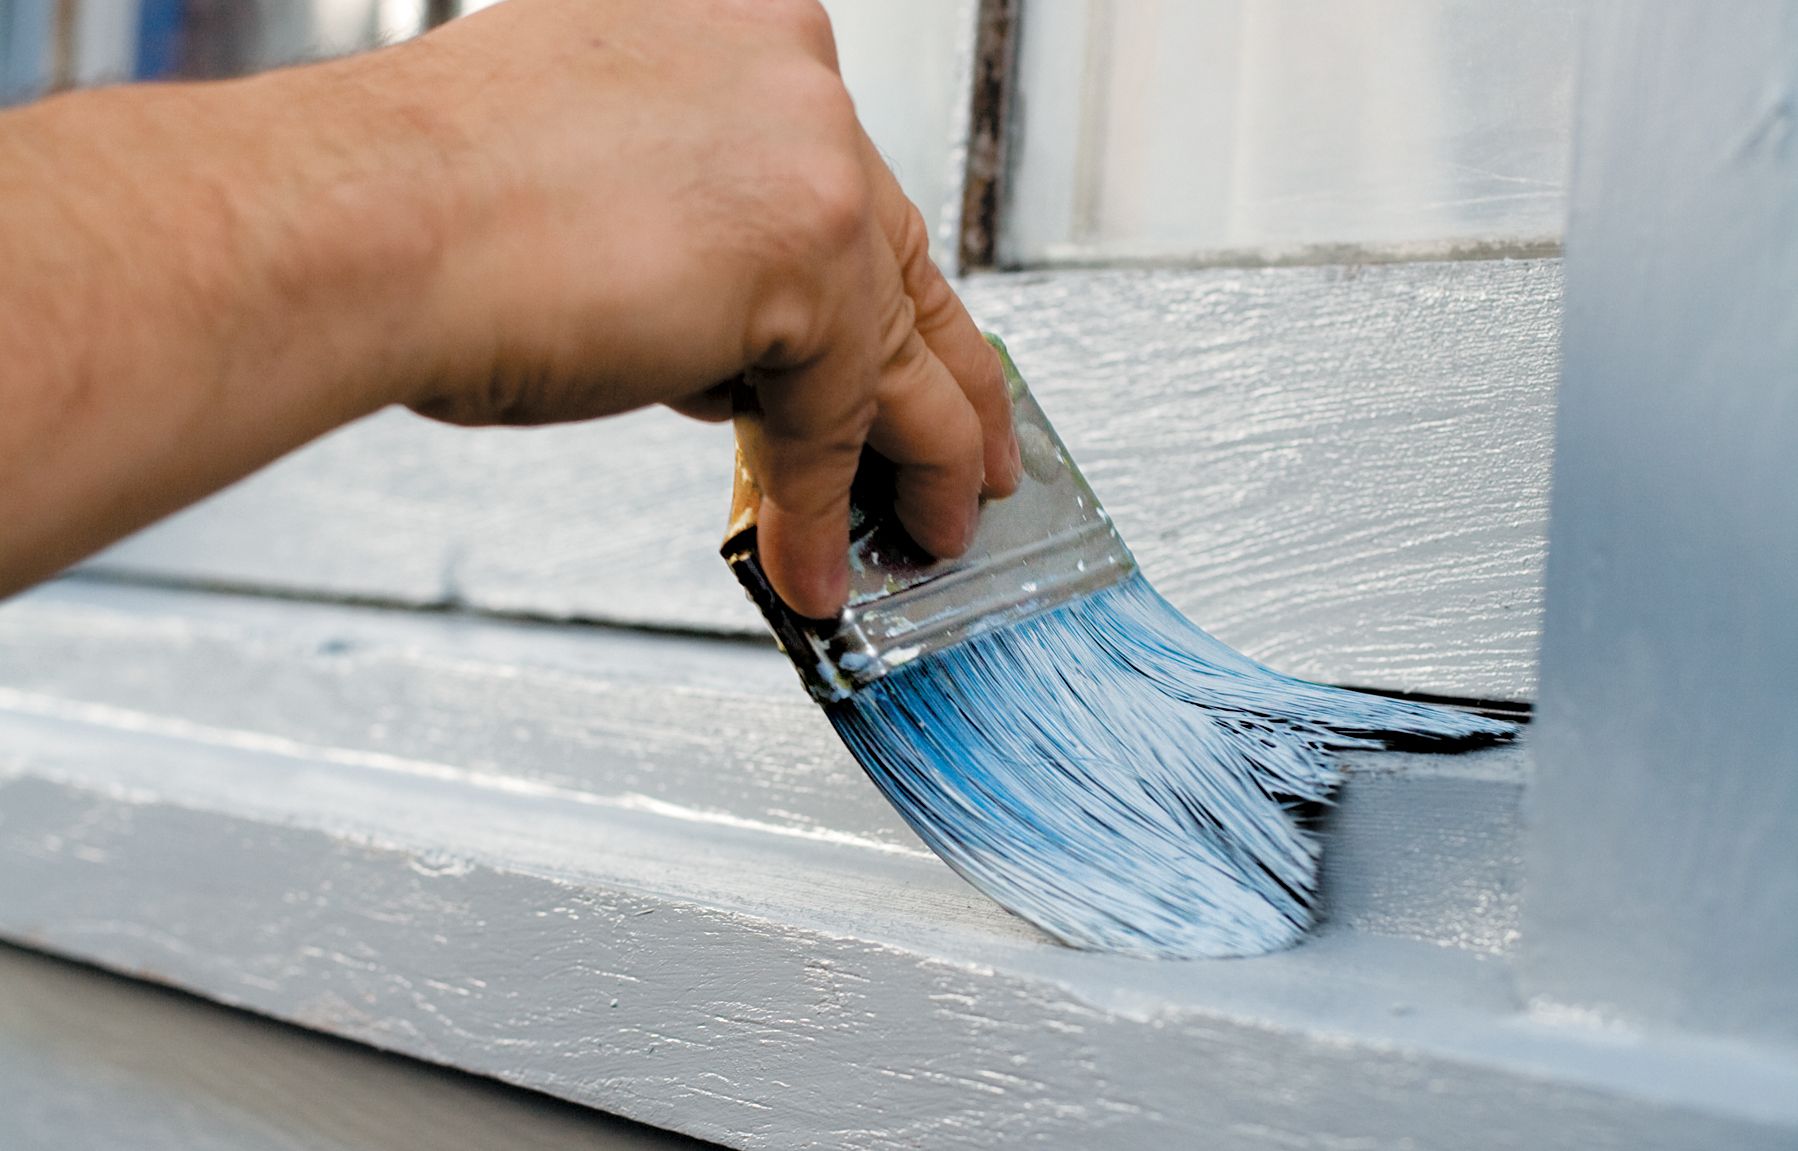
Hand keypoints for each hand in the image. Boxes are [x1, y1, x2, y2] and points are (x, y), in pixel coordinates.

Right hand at [391, 0, 1022, 616]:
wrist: (356, 224)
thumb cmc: (421, 206)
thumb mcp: (597, 201)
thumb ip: (703, 258)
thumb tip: (746, 357)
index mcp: (735, 34)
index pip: (836, 189)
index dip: (875, 291)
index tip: (897, 355)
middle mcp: (788, 74)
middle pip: (898, 256)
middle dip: (941, 383)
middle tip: (967, 456)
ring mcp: (807, 153)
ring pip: (895, 338)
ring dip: (915, 459)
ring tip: (922, 527)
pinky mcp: (809, 251)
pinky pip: (842, 410)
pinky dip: (826, 500)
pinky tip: (812, 555)